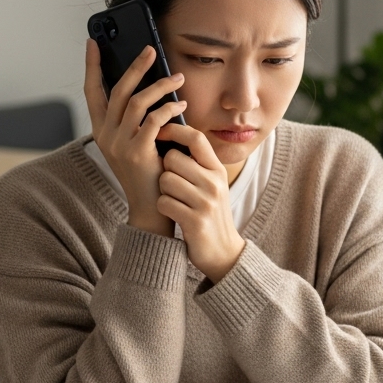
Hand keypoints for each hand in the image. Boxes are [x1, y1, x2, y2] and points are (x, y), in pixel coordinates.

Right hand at [83, 40, 187, 235]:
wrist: (150, 207)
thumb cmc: (148, 173)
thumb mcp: (134, 143)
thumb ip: (134, 121)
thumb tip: (146, 90)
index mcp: (101, 130)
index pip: (91, 92)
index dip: (91, 66)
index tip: (93, 43)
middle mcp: (105, 135)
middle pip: (117, 91)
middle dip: (134, 67)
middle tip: (150, 50)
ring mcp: (118, 144)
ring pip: (137, 102)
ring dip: (160, 86)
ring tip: (178, 79)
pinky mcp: (136, 152)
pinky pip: (154, 120)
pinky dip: (169, 108)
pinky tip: (181, 104)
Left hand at [155, 126, 245, 281]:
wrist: (223, 252)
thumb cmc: (209, 213)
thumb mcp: (211, 185)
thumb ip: (197, 163)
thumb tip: (169, 133)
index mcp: (218, 170)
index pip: (196, 137)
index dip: (173, 131)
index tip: (159, 133)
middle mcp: (215, 183)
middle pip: (173, 158)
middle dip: (164, 170)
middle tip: (172, 185)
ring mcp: (206, 202)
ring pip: (165, 180)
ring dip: (164, 191)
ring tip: (175, 201)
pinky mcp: (195, 221)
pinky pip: (164, 202)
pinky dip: (164, 208)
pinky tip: (174, 214)